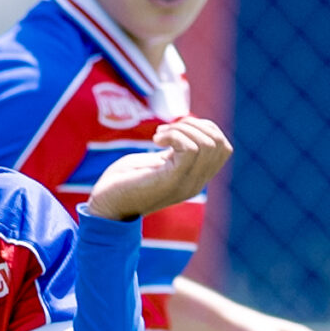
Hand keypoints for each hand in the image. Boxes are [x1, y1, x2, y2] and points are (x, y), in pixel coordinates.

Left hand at [85, 117, 231, 222]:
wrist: (105, 205)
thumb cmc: (125, 181)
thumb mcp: (159, 161)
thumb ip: (178, 150)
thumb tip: (192, 127)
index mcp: (196, 177)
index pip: (224, 147)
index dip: (203, 128)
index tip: (175, 129)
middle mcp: (196, 183)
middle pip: (220, 143)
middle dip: (194, 125)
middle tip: (165, 130)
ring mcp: (186, 184)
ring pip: (208, 144)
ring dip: (182, 129)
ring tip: (159, 135)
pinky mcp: (172, 181)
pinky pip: (191, 149)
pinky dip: (174, 135)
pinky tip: (156, 140)